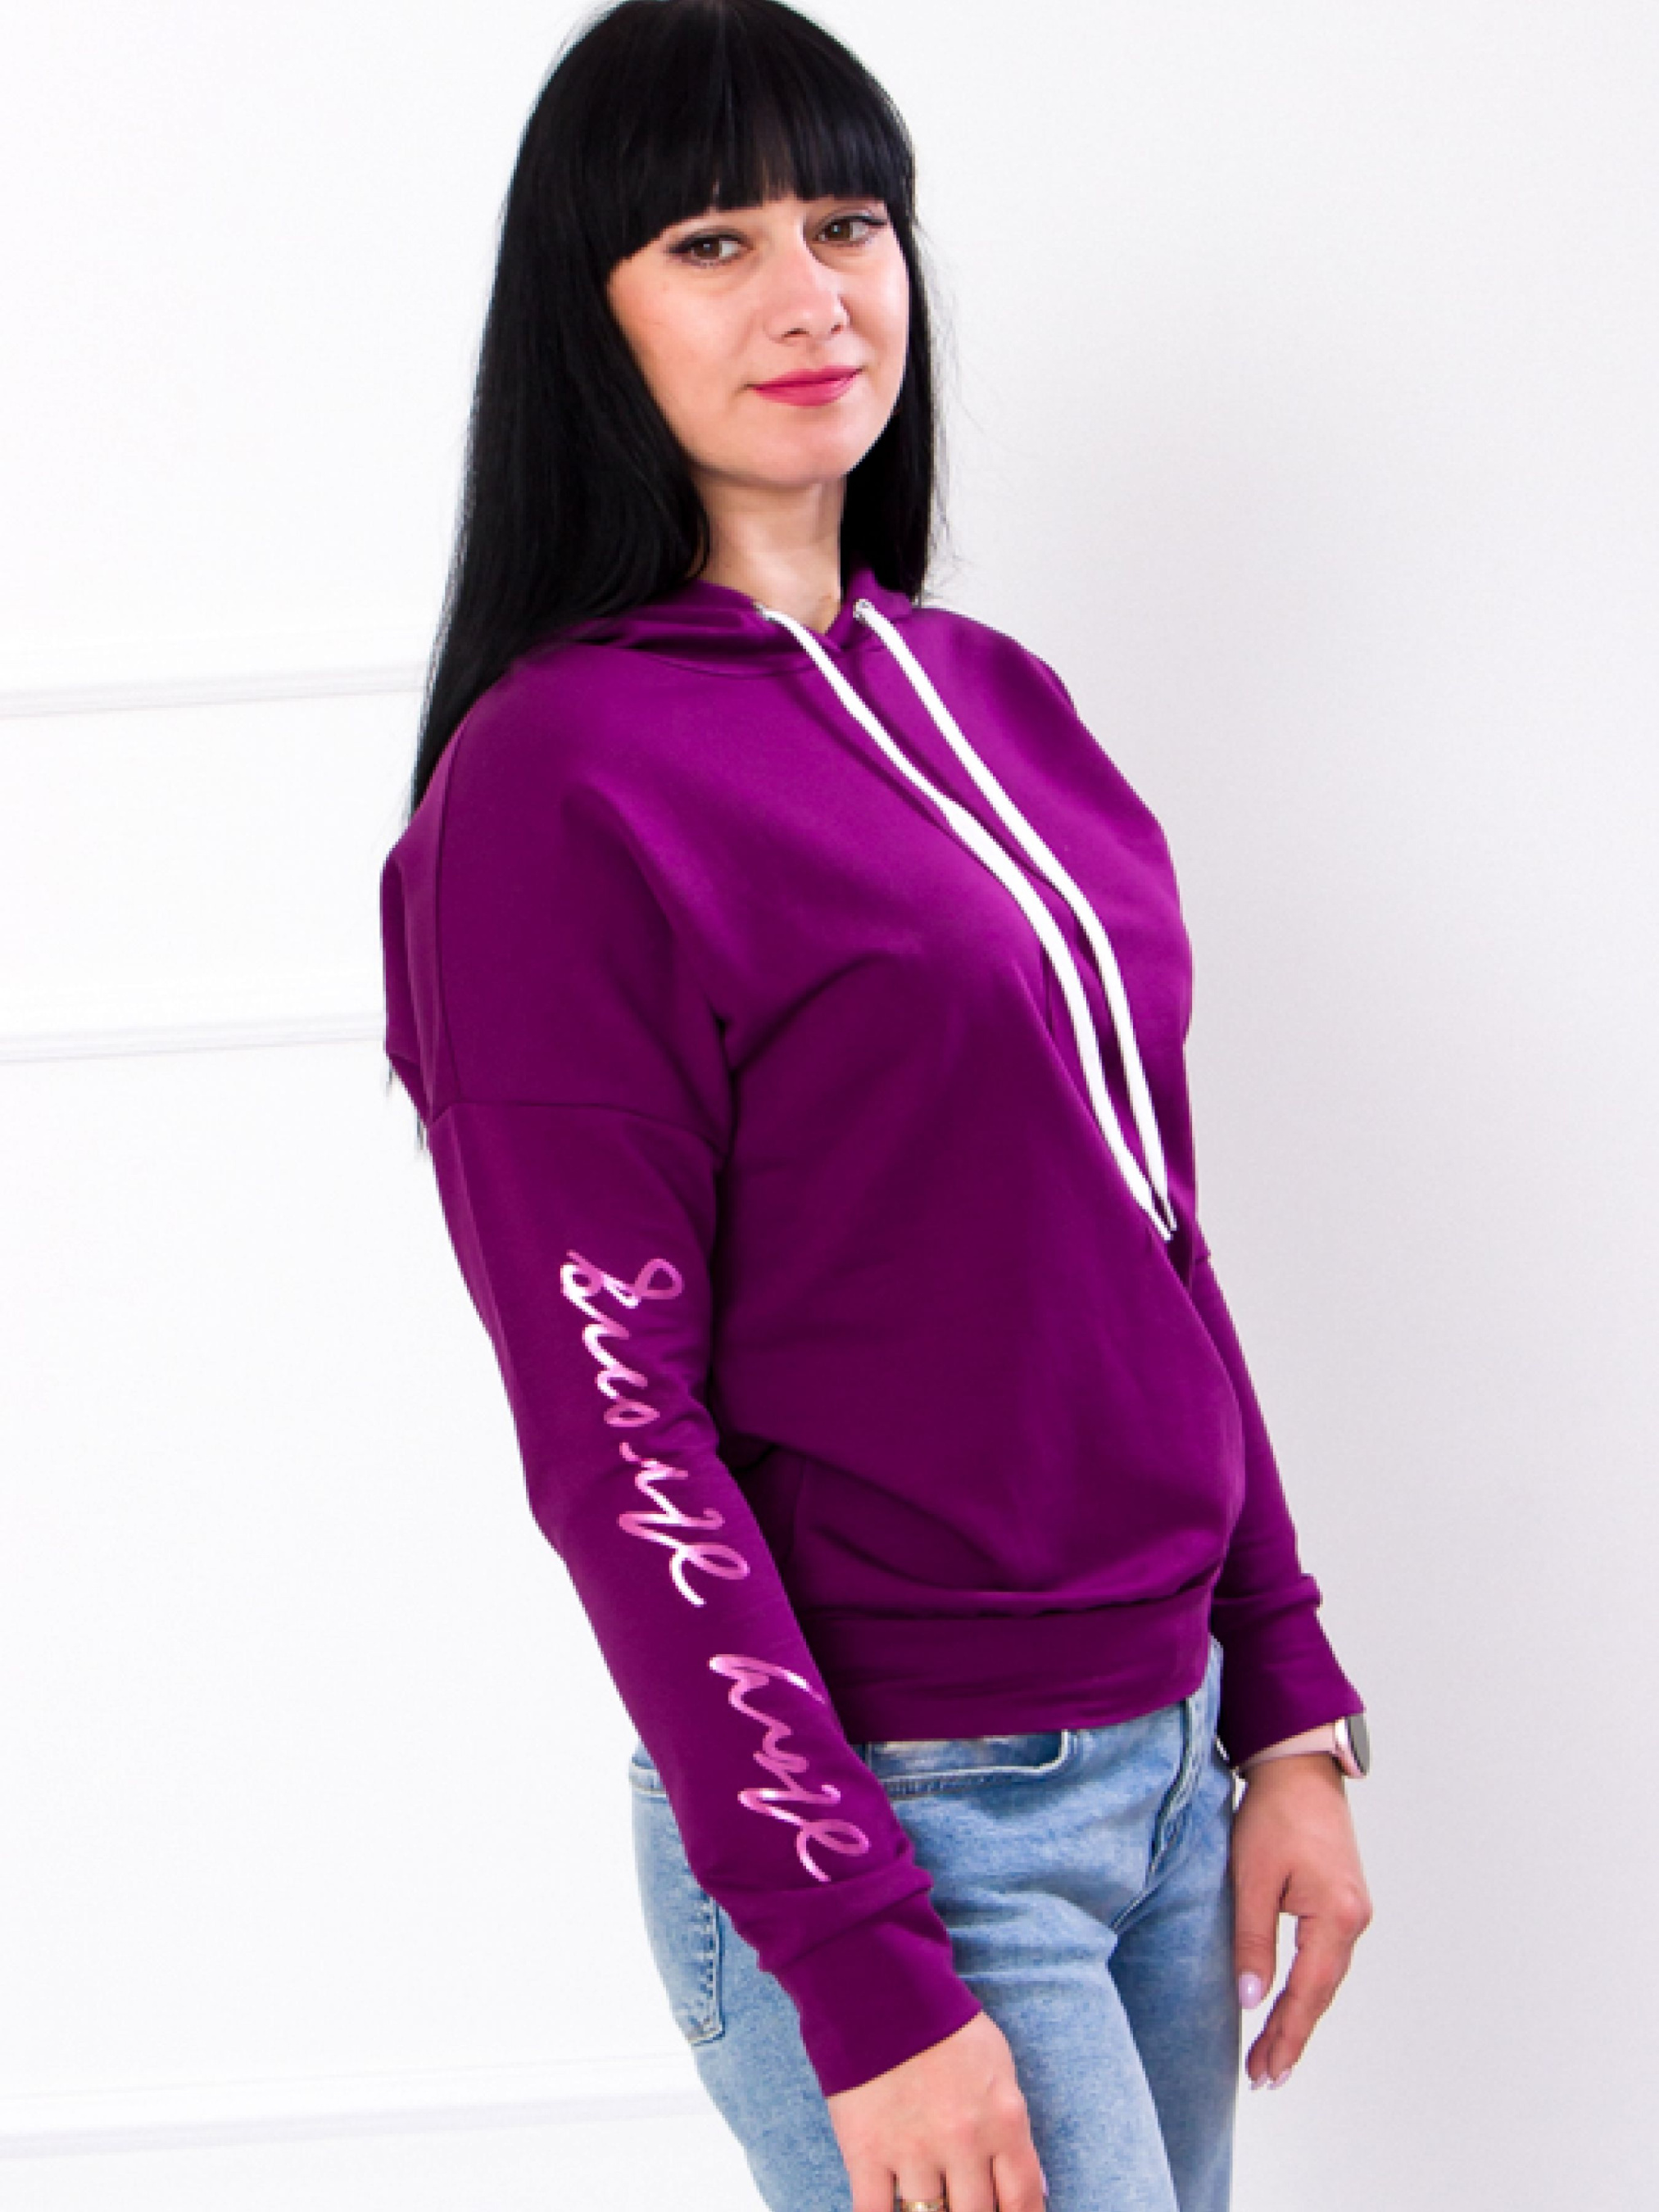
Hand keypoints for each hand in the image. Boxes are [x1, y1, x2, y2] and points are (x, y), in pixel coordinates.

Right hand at [827, 2007, 1047, 2211]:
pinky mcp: (866, 2152)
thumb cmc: (944, 2025)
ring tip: (931, 2206)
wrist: (878, 1987)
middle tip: (963, 2204)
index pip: (1023, 2201)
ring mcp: (914, 2150)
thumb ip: (1015, 2130)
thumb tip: (1035, 2191)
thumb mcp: (999, 2067)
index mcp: (1003, 2120)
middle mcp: (963, 2142)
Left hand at [1231, 1753, 1372, 2087]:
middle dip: (1292, 2037)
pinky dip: (1307, 1987)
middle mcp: (1354, 1918)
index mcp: (1336, 1915)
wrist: (1300, 1765)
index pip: (1308, 1993)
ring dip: (1299, 2016)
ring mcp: (1353, 1909)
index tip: (1266, 2072)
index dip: (1286, 2036)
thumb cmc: (1274, 1812)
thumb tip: (1251, 1999)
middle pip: (1321, 1993)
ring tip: (1271, 2053)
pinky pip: (1325, 1957)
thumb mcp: (1251, 1876)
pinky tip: (1289, 2003)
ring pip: (1325, 1979)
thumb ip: (1252, 1939)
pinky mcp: (1342, 1899)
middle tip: (1265, 2077)